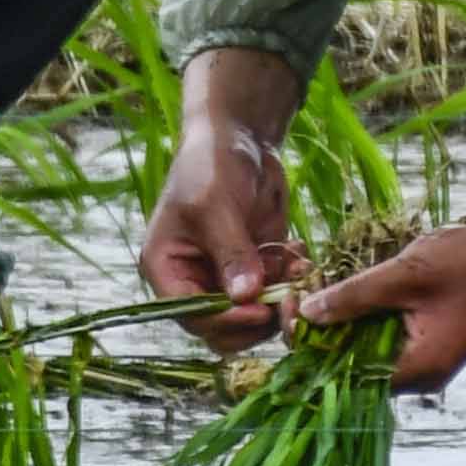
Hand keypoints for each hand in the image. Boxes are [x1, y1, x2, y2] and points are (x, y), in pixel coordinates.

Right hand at [139, 80, 306, 352]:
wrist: (238, 136)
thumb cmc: (210, 163)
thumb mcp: (214, 204)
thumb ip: (230, 252)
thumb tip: (245, 297)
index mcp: (166, 269)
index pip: (192, 316)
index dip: (226, 321)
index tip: (260, 310)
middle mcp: (193, 280)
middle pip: (223, 329)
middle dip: (258, 319)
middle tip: (289, 299)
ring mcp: (226, 277)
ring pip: (254, 316)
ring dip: (280, 300)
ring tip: (297, 267)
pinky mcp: (256, 268)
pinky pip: (275, 294)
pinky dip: (292, 282)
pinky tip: (299, 254)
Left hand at [297, 160, 465, 397]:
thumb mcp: (405, 273)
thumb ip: (355, 295)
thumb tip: (306, 312)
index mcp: (417, 369)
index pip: (346, 375)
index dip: (311, 345)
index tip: (290, 307)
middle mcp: (422, 376)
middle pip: (354, 367)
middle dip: (322, 332)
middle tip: (297, 292)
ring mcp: (429, 362)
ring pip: (369, 352)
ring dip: (343, 323)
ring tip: (316, 286)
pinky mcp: (433, 344)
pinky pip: (387, 340)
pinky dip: (366, 318)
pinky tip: (349, 290)